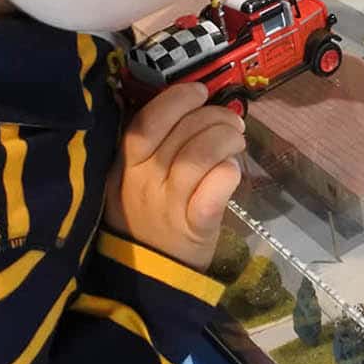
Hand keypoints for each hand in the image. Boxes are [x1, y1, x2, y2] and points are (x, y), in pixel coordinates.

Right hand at [106, 83, 243, 271]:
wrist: (149, 272)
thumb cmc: (150, 214)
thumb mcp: (136, 177)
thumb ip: (158, 143)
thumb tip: (197, 105)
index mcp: (127, 164)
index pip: (147, 120)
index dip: (177, 99)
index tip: (200, 92)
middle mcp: (143, 182)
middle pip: (182, 132)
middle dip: (215, 117)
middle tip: (232, 124)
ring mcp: (167, 206)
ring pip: (198, 156)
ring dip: (225, 140)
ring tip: (236, 143)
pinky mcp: (194, 228)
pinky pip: (211, 194)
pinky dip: (227, 175)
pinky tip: (232, 171)